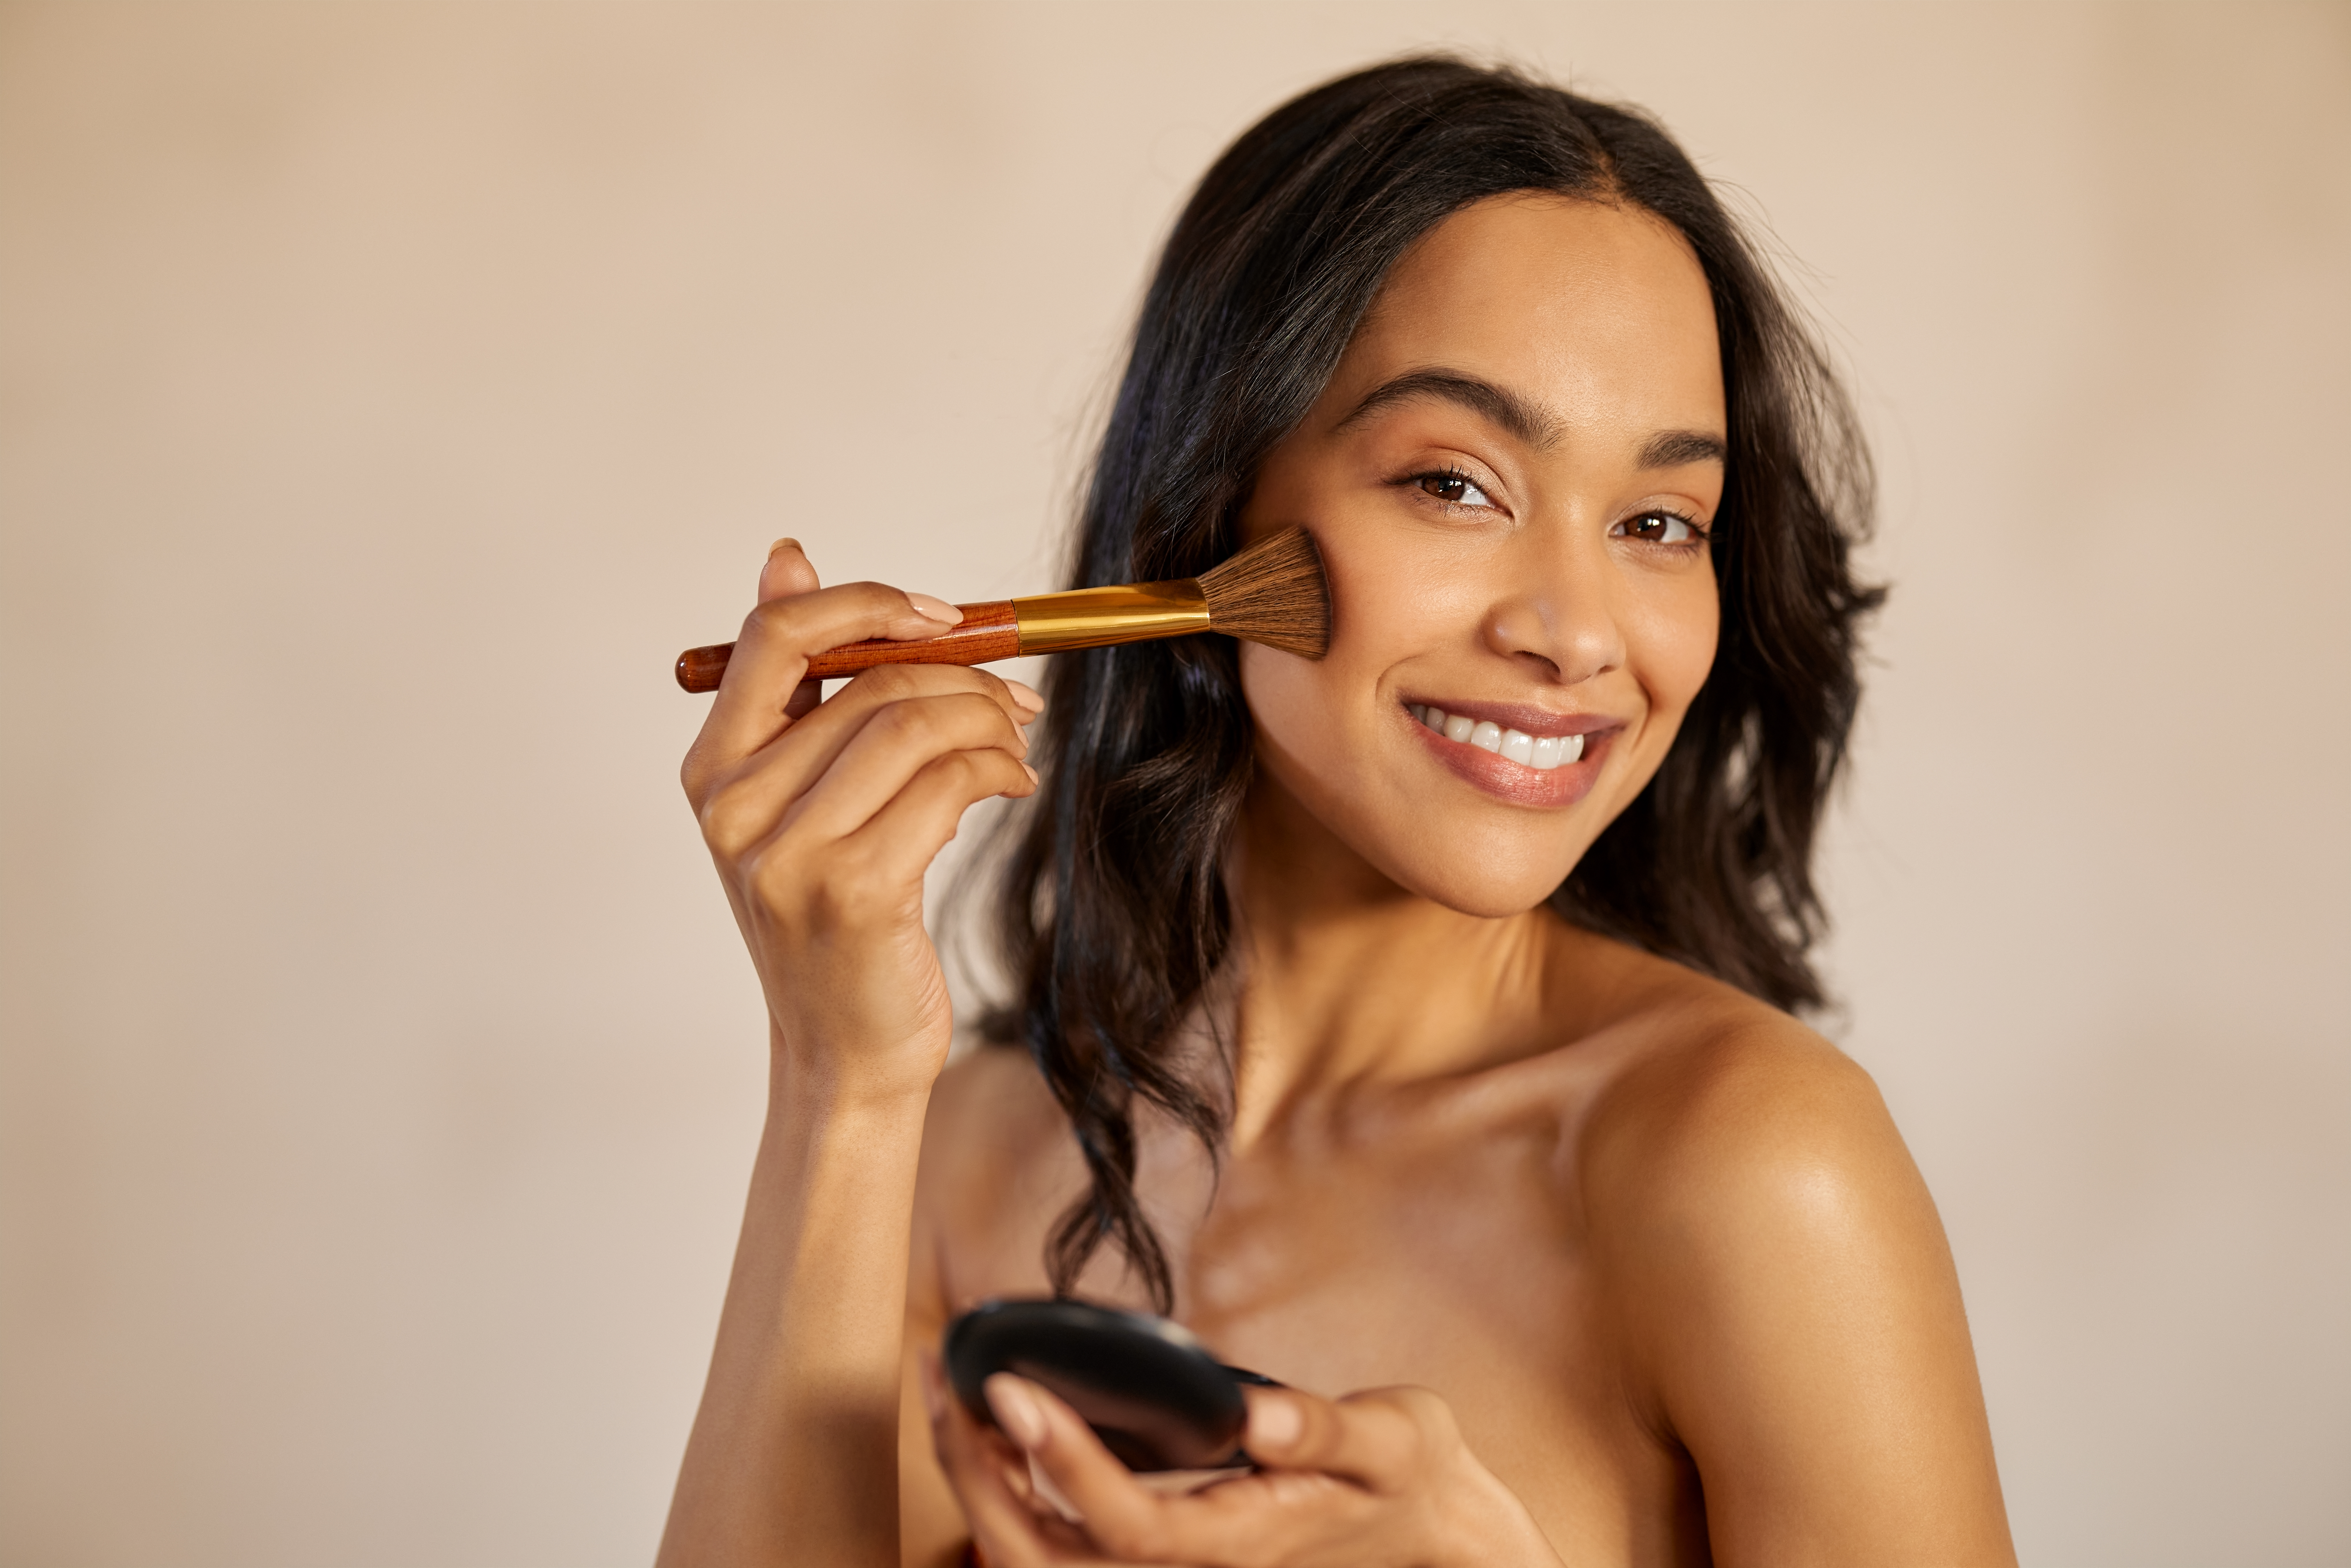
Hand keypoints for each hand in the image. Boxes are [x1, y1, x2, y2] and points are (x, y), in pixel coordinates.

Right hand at [679, 540, 1041, 1102]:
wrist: (845, 1052)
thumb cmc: (835, 918)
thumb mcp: (800, 799)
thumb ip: (796, 686)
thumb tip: (784, 555)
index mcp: (713, 770)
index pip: (776, 634)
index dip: (865, 603)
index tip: (940, 614)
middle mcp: (735, 808)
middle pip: (872, 682)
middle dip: (964, 675)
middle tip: (1016, 699)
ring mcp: (788, 854)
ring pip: (914, 726)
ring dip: (988, 721)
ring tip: (1016, 744)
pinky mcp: (853, 891)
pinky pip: (946, 785)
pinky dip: (997, 770)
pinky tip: (1013, 786)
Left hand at [923, 1358, 1565, 1567]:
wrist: (1422, 1531)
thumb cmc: (1403, 1479)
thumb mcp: (1392, 1441)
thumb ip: (1323, 1430)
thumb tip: (1256, 1413)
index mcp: (1237, 1543)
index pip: (1125, 1524)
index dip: (1060, 1463)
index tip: (1009, 1388)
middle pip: (1050, 1553)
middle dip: (981, 1472)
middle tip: (942, 1374)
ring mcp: (1165, 1567)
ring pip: (1037, 1555)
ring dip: (978, 1478)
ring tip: (945, 1389)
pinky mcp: (1153, 1549)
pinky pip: (1055, 1538)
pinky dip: (1007, 1486)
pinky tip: (990, 1423)